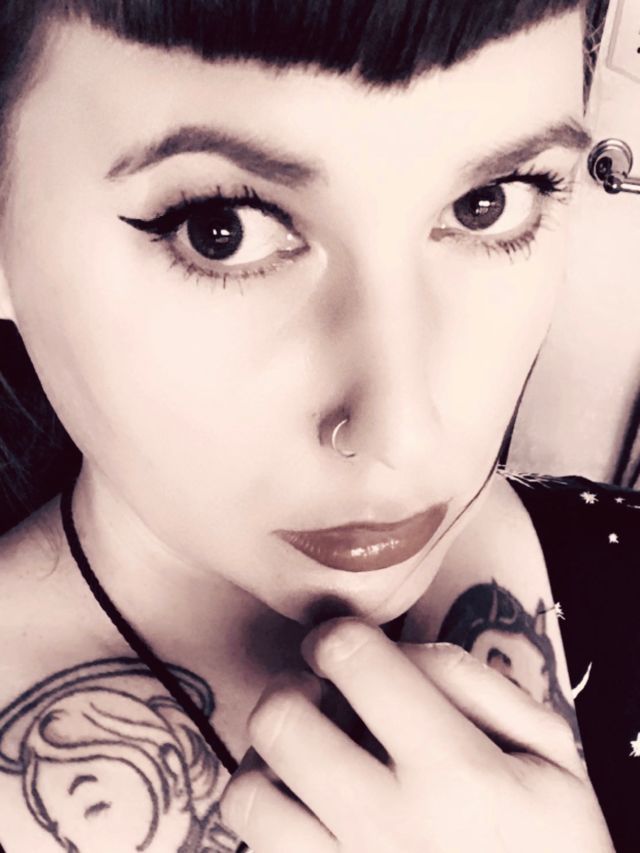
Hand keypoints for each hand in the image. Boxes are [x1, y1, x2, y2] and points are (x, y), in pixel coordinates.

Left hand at [220, 618, 612, 852]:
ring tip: (304, 762)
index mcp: (455, 772)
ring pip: (247, 795)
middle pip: (280, 721)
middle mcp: (388, 825)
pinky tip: (305, 812)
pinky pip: (255, 851)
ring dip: (267, 763)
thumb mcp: (549, 754)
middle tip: (319, 700)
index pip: (353, 659)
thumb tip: (394, 650)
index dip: (337, 634)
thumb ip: (476, 684)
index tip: (343, 647)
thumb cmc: (552, 849)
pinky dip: (269, 820)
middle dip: (291, 690)